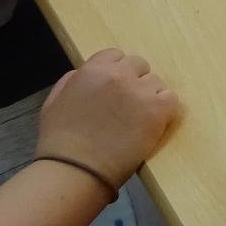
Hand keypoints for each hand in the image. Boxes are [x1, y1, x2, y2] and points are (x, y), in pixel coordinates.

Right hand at [37, 48, 179, 187]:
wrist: (75, 170)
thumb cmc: (59, 142)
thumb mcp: (55, 102)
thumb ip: (72, 82)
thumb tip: (85, 73)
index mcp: (93, 70)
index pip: (115, 55)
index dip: (116, 72)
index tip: (114, 88)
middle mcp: (119, 75)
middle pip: (139, 65)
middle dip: (134, 81)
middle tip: (127, 104)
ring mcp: (140, 92)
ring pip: (155, 82)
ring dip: (148, 96)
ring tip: (137, 118)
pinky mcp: (157, 110)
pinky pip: (170, 98)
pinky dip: (163, 109)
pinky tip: (151, 123)